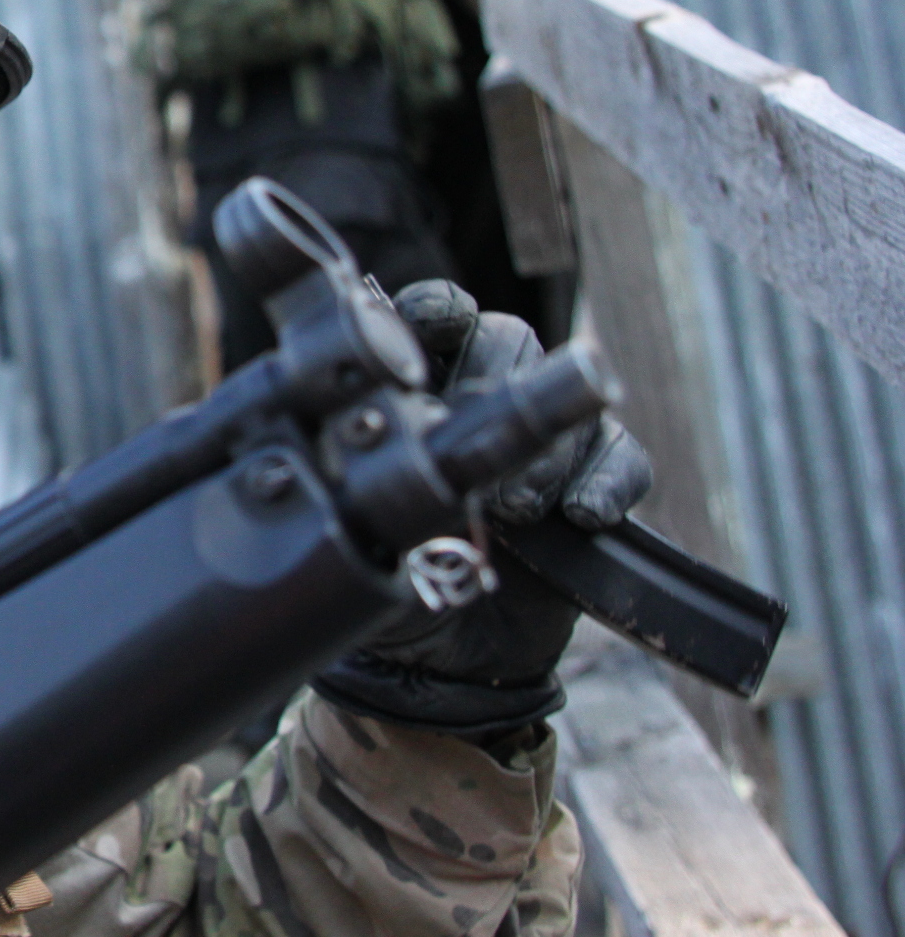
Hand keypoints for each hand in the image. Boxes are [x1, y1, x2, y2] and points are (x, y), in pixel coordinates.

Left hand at [310, 280, 652, 738]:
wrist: (435, 664)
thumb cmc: (378, 575)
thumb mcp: (354, 520)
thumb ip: (361, 466)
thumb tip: (354, 428)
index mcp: (409, 386)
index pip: (429, 318)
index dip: (436, 312)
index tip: (434, 326)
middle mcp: (474, 395)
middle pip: (506, 340)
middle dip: (496, 388)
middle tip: (481, 455)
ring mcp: (538, 437)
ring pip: (565, 398)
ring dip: (547, 448)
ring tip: (517, 511)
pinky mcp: (589, 482)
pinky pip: (622, 455)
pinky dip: (609, 480)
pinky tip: (583, 514)